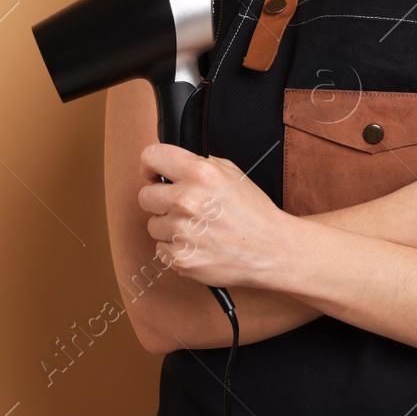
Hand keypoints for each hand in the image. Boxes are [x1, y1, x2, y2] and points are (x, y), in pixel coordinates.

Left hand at [138, 143, 290, 289]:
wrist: (271, 250)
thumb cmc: (253, 213)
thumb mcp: (231, 173)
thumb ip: (199, 164)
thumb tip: (173, 165)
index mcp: (199, 173)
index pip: (151, 157)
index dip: (149, 165)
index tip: (152, 174)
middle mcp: (186, 200)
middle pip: (145, 196)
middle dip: (160, 200)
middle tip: (181, 207)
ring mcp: (181, 231)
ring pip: (153, 225)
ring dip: (169, 227)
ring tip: (196, 229)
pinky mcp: (180, 258)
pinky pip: (161, 249)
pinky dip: (175, 249)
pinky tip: (197, 245)